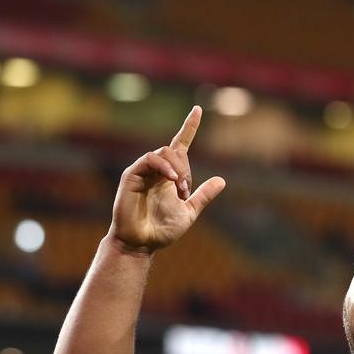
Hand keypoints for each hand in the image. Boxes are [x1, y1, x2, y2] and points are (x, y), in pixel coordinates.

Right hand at [109, 106, 225, 254]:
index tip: (197, 109)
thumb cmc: (162, 230)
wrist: (142, 244)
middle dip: (186, 169)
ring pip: (163, 152)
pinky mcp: (132, 175)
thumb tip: (222, 180)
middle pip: (175, 151)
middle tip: (186, 191)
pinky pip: (149, 159)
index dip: (189, 127)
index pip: (180, 144)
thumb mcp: (189, 212)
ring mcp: (143, 171)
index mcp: (169, 175)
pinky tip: (172, 180)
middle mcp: (156, 170)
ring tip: (180, 189)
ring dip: (178, 169)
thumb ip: (203, 196)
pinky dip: (164, 166)